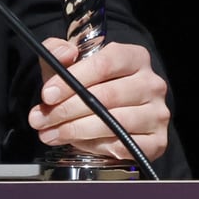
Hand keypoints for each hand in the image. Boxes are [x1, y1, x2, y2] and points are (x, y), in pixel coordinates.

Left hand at [27, 37, 169, 160]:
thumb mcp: (69, 65)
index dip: (72, 80)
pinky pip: (125, 147)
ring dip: (76, 131)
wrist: (111, 115)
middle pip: (107, 96)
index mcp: (134, 57)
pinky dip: (97, 147)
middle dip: (66, 110)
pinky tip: (79, 143)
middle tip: (40, 120)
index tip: (47, 95)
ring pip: (114, 123)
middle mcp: (152, 83)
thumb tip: (64, 53)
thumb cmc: (89, 86)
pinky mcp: (158, 141)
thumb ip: (57, 51)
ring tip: (51, 133)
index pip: (104, 64)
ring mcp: (157, 113)